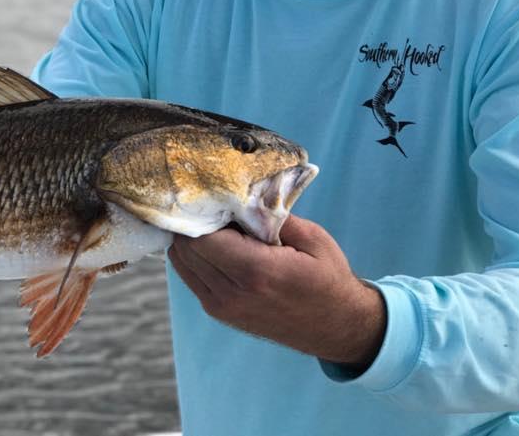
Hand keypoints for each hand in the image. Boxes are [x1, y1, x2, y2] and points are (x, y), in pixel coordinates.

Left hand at [167, 216, 385, 370]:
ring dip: (192, 240)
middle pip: (185, 248)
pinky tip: (218, 247)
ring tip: (219, 228)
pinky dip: (195, 257)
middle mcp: (233, 293)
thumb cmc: (328, 278)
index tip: (218, 199)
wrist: (337, 327)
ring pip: (181, 261)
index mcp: (256, 271)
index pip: (201, 236)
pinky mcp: (220, 313)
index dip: (203, 213)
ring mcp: (223, 307)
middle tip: (217, 210)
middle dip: (195, 223)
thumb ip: (272, 214)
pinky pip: (190, 276)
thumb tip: (240, 192)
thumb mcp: (311, 237)